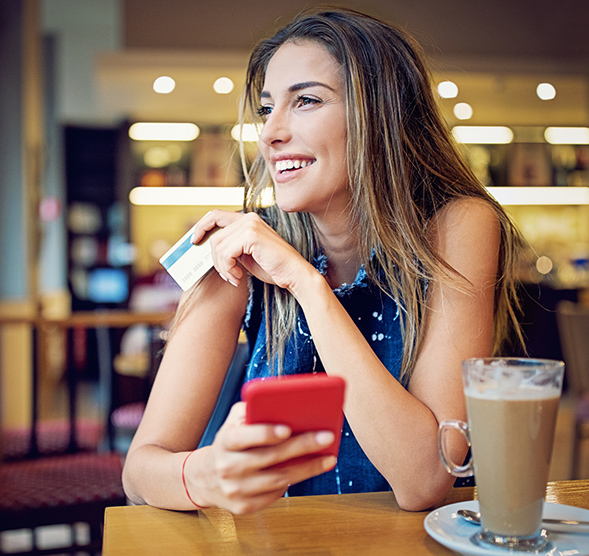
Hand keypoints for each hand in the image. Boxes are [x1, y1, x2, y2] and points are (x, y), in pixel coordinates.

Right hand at [189, 402, 336, 513]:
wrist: (205, 477)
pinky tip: (309, 470)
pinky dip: (293, 481)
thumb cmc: (230, 441)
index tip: (287, 428)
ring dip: (307, 468)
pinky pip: (275, 494)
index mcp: (226, 441)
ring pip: (278, 479)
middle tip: (327, 436)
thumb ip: (253, 410)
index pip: (243, 437)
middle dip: (301, 446)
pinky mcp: (244, 507)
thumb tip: (285, 404)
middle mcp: (228, 466)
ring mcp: (236, 489)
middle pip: (270, 458)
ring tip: (328, 457)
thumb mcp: (233, 421)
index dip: (265, 433)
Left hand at [191, 210, 313, 291]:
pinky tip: (238, 277)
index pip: (215, 215)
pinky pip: (226, 253)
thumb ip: (231, 248)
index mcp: (248, 220)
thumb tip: (209, 250)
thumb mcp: (246, 255)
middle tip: (226, 274)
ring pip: (218, 245)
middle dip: (214, 258)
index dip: (201, 226)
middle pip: (214, 235)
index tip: (194, 241)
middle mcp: (248, 218)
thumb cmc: (272, 267)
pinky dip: (228, 268)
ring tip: (234, 277)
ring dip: (222, 267)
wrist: (294, 274)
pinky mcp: (251, 236)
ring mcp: (250, 225)